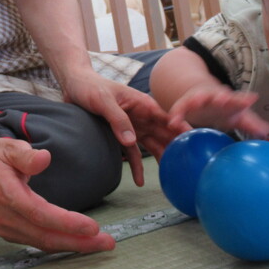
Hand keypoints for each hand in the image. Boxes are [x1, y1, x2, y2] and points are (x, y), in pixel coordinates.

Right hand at [0, 137, 115, 252]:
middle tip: (108, 243)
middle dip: (79, 243)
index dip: (67, 223)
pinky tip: (78, 243)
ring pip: (43, 243)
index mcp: (6, 195)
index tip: (93, 226)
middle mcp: (5, 217)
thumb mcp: (5, 146)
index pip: (40, 214)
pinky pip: (37, 242)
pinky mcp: (9, 232)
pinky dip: (59, 244)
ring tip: (101, 244)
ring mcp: (5, 227)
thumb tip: (45, 158)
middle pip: (46, 237)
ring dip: (73, 246)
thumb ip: (25, 155)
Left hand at [58, 70, 184, 185]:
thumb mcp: (104, 101)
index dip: (181, 129)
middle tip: (187, 166)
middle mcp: (141, 116)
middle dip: (176, 148)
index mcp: (142, 104)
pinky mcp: (121, 135)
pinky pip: (132, 153)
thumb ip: (118, 119)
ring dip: (160, 159)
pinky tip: (139, 181)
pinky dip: (136, 167)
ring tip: (170, 177)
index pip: (167, 118)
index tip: (195, 141)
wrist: (74, 86)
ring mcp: (132, 126)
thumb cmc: (90, 87)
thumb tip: (131, 141)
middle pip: (163, 134)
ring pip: (152, 145)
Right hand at [168, 84, 268, 136]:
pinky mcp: (185, 103)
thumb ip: (252, 124)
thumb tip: (268, 132)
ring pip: (196, 98)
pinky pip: (180, 109)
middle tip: (223, 99)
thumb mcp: (238, 116)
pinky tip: (172, 123)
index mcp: (229, 99)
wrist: (202, 94)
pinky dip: (176, 114)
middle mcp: (214, 96)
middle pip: (218, 95)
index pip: (238, 99)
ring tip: (195, 103)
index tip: (251, 99)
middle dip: (220, 97)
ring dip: (195, 101)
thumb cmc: (224, 108)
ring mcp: (199, 98)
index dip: (244, 99)